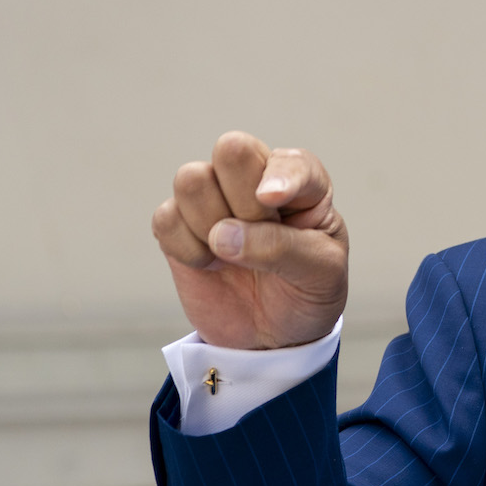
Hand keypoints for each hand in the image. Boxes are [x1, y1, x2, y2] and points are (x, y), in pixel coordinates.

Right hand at [151, 131, 348, 348]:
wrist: (272, 337)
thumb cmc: (307, 293)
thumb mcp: (320, 274)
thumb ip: (282, 248)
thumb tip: (222, 234)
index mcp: (302, 183)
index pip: (290, 160)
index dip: (279, 177)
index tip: (272, 202)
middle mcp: (254, 179)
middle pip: (232, 149)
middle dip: (244, 200)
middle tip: (258, 235)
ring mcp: (213, 198)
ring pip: (191, 178)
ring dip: (211, 224)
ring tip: (232, 255)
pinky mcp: (178, 224)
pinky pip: (165, 218)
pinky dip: (187, 249)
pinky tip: (210, 265)